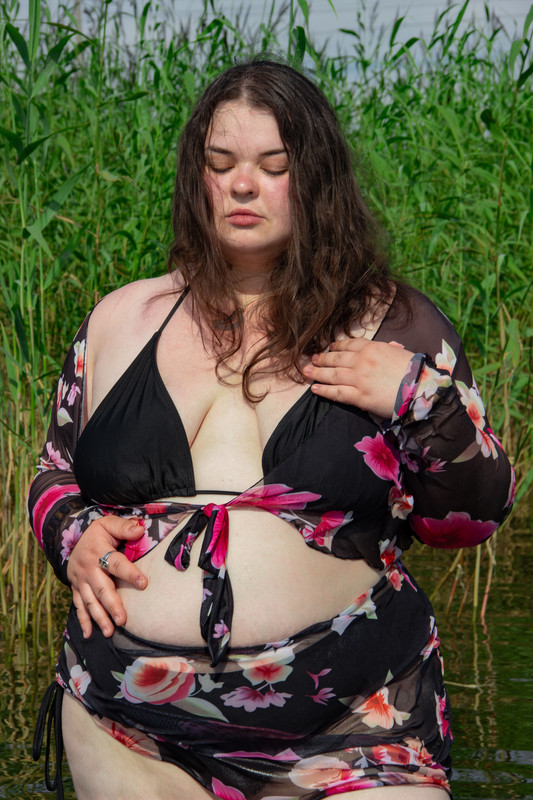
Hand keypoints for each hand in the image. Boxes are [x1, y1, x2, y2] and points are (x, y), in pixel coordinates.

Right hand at [67, 515, 147, 638]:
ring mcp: (81, 581)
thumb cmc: (99, 534)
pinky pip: (79, 606)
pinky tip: (89, 635)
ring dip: (99, 617)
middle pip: (101, 588)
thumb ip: (124, 526)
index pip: (116, 563)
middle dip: (111, 605)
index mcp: (99, 551)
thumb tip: (140, 529)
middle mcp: (88, 568)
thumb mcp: (108, 523)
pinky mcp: (76, 589)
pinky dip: (83, 621)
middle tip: (122, 619)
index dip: (130, 573)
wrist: (74, 542)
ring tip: (110, 631)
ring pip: (90, 601)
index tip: (143, 584)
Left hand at [302, 338, 414, 417]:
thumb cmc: (415, 371)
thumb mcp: (400, 352)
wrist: (422, 389)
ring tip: (306, 372)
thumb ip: (387, 349)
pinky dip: (323, 390)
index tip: (328, 348)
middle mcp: (362, 361)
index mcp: (373, 348)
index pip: (348, 344)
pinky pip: (336, 392)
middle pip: (335, 358)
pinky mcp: (359, 396)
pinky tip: (314, 389)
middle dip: (321, 359)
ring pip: (332, 374)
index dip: (335, 346)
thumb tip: (386, 347)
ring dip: (316, 373)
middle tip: (311, 359)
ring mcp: (359, 378)